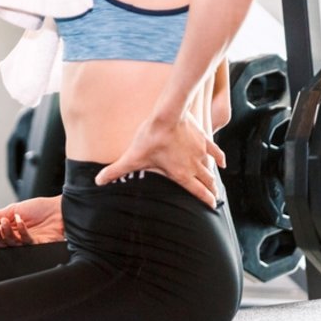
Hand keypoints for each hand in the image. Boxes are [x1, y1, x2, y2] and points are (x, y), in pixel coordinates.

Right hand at [0, 196, 64, 248]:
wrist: (60, 208)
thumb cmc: (39, 208)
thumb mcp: (13, 209)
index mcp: (9, 232)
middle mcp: (16, 240)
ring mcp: (27, 244)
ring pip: (11, 244)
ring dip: (6, 233)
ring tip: (5, 222)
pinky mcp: (39, 245)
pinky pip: (26, 241)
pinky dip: (22, 230)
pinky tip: (20, 221)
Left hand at [94, 112, 225, 208]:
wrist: (167, 115)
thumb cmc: (151, 138)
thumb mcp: (132, 157)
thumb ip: (116, 171)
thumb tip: (98, 181)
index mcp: (181, 174)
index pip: (197, 191)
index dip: (205, 200)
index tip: (212, 206)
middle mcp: (194, 165)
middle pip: (207, 182)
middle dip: (211, 191)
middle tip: (215, 199)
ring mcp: (200, 152)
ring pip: (211, 169)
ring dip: (214, 178)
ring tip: (216, 185)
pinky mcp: (202, 139)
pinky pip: (215, 150)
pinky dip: (219, 158)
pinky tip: (222, 163)